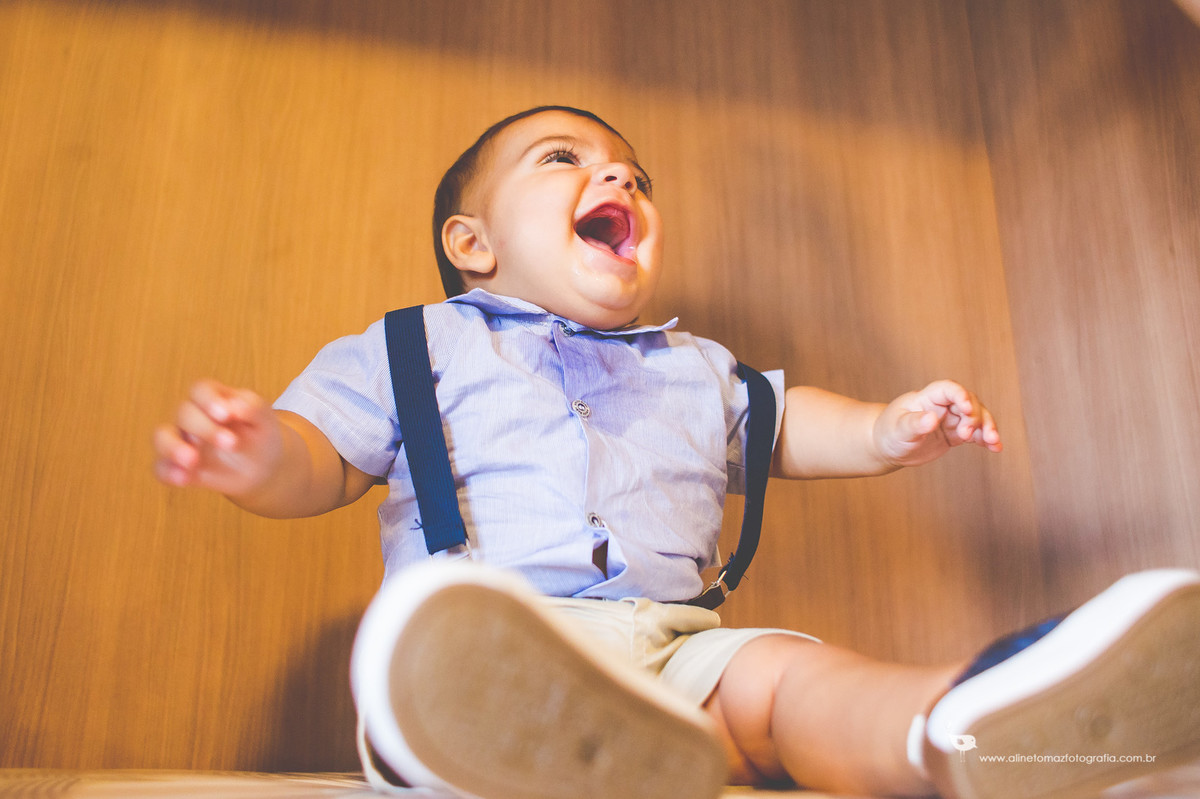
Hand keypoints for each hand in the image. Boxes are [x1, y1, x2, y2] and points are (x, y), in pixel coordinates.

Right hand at [153, 379, 283, 496]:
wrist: (261, 468)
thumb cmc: (260, 435)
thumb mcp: (265, 420)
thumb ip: (252, 408)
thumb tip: (235, 406)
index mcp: (213, 398)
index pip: (201, 390)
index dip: (209, 400)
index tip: (225, 415)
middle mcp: (191, 416)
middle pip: (184, 413)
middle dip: (205, 429)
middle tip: (231, 444)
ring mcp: (181, 440)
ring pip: (162, 437)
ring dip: (173, 447)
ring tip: (192, 461)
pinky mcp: (177, 465)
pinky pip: (162, 467)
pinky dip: (169, 472)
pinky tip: (183, 480)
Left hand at [873, 380, 1001, 468]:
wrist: (888, 447)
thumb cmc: (889, 433)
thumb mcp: (899, 430)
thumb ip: (915, 424)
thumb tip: (932, 419)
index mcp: (927, 397)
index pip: (948, 389)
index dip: (960, 395)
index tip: (966, 409)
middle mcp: (942, 405)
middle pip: (968, 403)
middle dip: (974, 417)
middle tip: (967, 435)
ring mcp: (951, 419)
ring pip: (977, 418)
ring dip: (987, 428)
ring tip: (992, 442)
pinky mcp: (955, 434)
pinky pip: (975, 434)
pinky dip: (986, 439)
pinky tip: (996, 448)